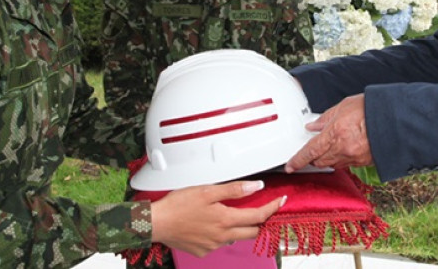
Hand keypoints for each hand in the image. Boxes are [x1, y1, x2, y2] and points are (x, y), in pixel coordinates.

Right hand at [150, 180, 284, 256]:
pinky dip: (220, 234)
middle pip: (252, 232)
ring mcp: (212, 246)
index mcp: (225, 219)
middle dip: (259, 221)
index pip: (258, 216)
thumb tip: (256, 187)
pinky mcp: (202, 251)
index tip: (281, 202)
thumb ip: (234, 190)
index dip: (272, 208)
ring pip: (235, 238)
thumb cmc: (177, 205)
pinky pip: (218, 244)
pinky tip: (208, 224)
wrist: (156, 223)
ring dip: (238, 227)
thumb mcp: (207, 190)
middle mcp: (222, 236)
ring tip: (226, 213)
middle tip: (259, 209)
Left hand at [285, 94, 371, 172]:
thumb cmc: (370, 108)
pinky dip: (341, 158)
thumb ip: (325, 118)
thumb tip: (313, 126)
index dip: (297, 160)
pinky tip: (345, 148)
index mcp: (335, 133)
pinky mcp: (363, 162)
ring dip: (326, 158)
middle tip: (313, 148)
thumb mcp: (343, 106)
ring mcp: (353, 157)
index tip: (290, 166)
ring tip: (332, 145)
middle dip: (312, 157)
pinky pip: (346, 164)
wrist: (393, 118)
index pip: (310, 151)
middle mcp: (343, 148)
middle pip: (319, 161)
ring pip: (332, 164)